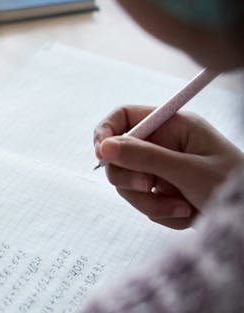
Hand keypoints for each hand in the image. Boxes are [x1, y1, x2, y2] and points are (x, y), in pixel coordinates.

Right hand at [94, 105, 243, 228]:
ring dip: (149, 202)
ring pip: (128, 184)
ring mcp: (162, 169)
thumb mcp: (188, 170)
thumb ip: (144, 157)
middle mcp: (164, 144)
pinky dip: (160, 213)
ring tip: (180, 208)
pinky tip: (186, 214)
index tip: (101, 155)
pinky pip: (142, 203)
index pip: (124, 118)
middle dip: (131, 177)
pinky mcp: (163, 192)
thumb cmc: (232, 185)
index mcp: (173, 126)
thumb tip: (104, 147)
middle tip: (149, 188)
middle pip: (119, 155)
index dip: (106, 133)